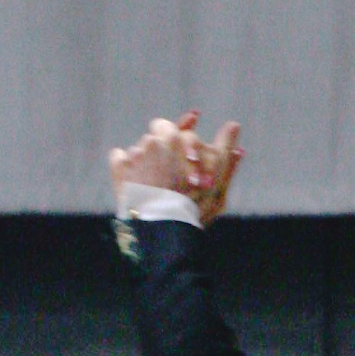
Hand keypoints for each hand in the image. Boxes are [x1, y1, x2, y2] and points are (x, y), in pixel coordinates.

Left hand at [109, 111, 242, 224]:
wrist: (165, 230)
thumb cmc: (195, 207)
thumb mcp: (217, 180)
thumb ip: (224, 151)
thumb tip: (234, 125)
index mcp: (176, 138)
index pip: (181, 129)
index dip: (185, 140)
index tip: (187, 155)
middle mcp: (153, 140)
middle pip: (158, 135)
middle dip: (164, 149)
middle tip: (172, 173)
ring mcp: (135, 154)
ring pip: (141, 149)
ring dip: (148, 162)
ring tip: (156, 187)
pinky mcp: (119, 169)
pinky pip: (119, 158)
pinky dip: (126, 167)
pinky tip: (136, 183)